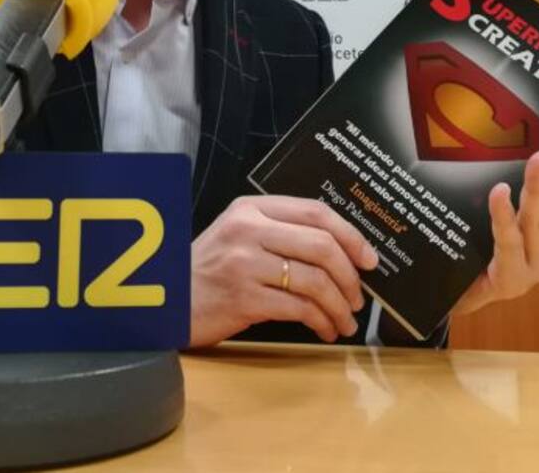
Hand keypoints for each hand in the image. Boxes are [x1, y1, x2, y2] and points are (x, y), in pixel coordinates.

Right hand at [189, 195, 379, 346]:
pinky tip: (325, 330)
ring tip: (344, 320)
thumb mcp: (238, 235)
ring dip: (339, 305)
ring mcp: (245, 264)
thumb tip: (342, 253)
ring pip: (315, 281)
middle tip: (358, 298)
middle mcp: (248, 230)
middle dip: (350, 276)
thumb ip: (280, 233)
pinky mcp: (244, 298)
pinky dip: (321, 321)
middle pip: (322, 245)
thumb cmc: (209, 270)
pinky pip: (299, 308)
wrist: (169, 300)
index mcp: (251, 208)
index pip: (315, 212)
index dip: (351, 235)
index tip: (369, 259)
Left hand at [452, 124, 538, 316]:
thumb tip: (507, 146)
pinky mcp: (511, 280)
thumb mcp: (499, 217)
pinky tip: (499, 192)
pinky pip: (507, 242)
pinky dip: (504, 216)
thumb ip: (511, 193)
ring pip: (538, 219)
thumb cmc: (476, 254)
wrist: (455, 300)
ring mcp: (534, 266)